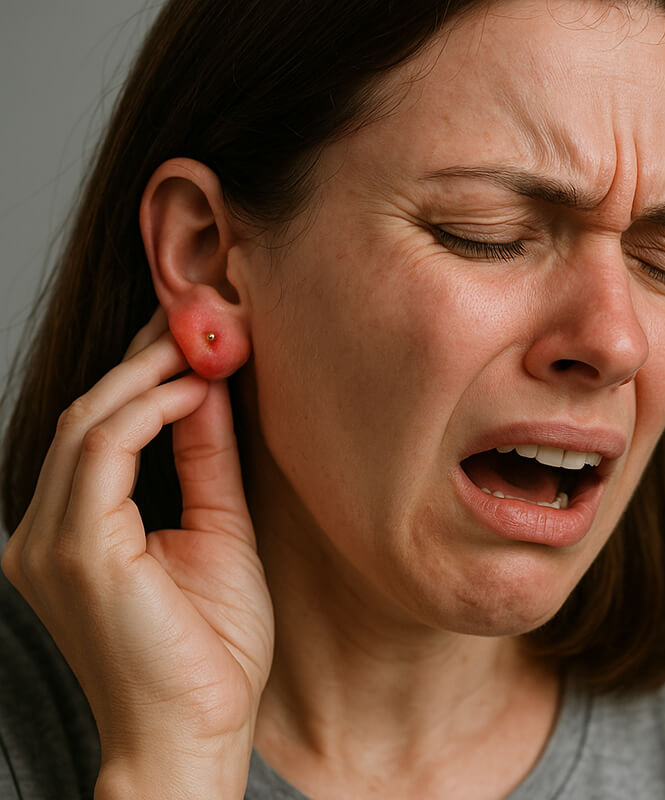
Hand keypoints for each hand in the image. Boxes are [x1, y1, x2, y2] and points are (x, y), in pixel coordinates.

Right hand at [2, 309, 272, 799]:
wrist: (197, 734)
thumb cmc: (210, 647)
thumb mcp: (218, 530)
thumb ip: (206, 461)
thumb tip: (208, 388)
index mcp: (77, 531)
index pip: (104, 430)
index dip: (148, 377)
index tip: (196, 339)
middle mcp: (45, 530)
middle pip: (91, 415)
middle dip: (145, 362)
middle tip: (196, 320)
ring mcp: (51, 539)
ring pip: (89, 423)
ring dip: (147, 376)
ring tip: (201, 343)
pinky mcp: (75, 549)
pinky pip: (103, 450)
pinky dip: (148, 411)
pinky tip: (194, 390)